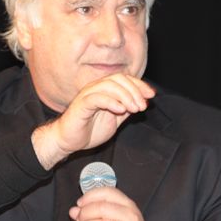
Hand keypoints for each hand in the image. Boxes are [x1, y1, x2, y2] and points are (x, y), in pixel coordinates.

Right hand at [32, 74, 154, 168]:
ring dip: (125, 96)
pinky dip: (111, 102)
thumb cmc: (89, 130)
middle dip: (135, 91)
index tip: (151, 95)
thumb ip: (127, 110)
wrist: (69, 141)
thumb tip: (142, 102)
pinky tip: (120, 110)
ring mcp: (88, 95)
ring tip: (133, 109)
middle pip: (119, 79)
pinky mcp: (81, 104)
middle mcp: (96, 88)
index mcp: (104, 89)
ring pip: (109, 85)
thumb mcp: (115, 120)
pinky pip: (97, 98)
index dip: (140, 85)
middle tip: (142, 106)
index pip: (125, 79)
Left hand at [69, 187, 163, 220]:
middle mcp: (130, 215)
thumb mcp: (116, 218)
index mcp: (128, 204)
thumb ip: (95, 212)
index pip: (107, 192)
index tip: (80, 203)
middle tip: (78, 219)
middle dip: (85, 213)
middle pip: (102, 208)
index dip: (90, 196)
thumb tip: (74, 210)